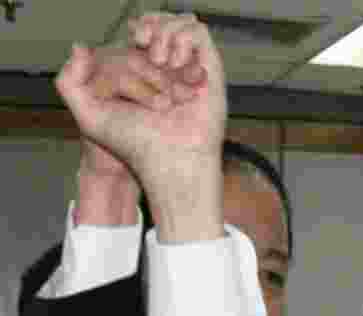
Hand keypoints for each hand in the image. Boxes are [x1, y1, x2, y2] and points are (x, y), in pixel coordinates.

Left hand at [56, 13, 226, 242]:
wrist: (169, 158)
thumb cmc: (137, 144)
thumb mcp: (89, 116)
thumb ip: (68, 82)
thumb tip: (81, 47)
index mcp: (139, 76)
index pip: (127, 41)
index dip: (122, 51)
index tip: (124, 81)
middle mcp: (164, 70)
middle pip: (147, 34)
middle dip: (142, 63)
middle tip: (155, 96)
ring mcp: (186, 68)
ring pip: (171, 25)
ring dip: (163, 41)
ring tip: (166, 69)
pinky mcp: (208, 67)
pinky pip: (197, 30)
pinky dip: (182, 38)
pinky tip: (177, 64)